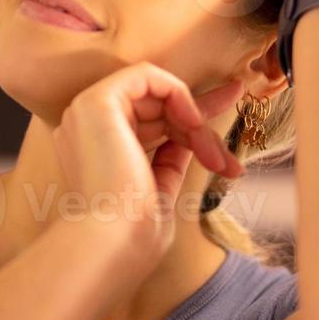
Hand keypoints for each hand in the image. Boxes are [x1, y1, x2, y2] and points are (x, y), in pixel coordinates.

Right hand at [50, 63, 245, 268]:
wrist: (113, 243)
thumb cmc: (132, 233)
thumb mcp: (158, 190)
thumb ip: (169, 161)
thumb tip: (191, 137)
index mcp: (95, 150)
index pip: (147, 124)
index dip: (189, 122)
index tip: (225, 122)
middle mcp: (85, 128)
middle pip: (155, 108)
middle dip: (202, 124)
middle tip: (233, 152)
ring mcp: (86, 112)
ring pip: (156, 94)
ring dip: (195, 121)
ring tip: (215, 157)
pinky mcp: (96, 101)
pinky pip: (146, 75)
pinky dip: (177, 94)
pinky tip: (193, 124)